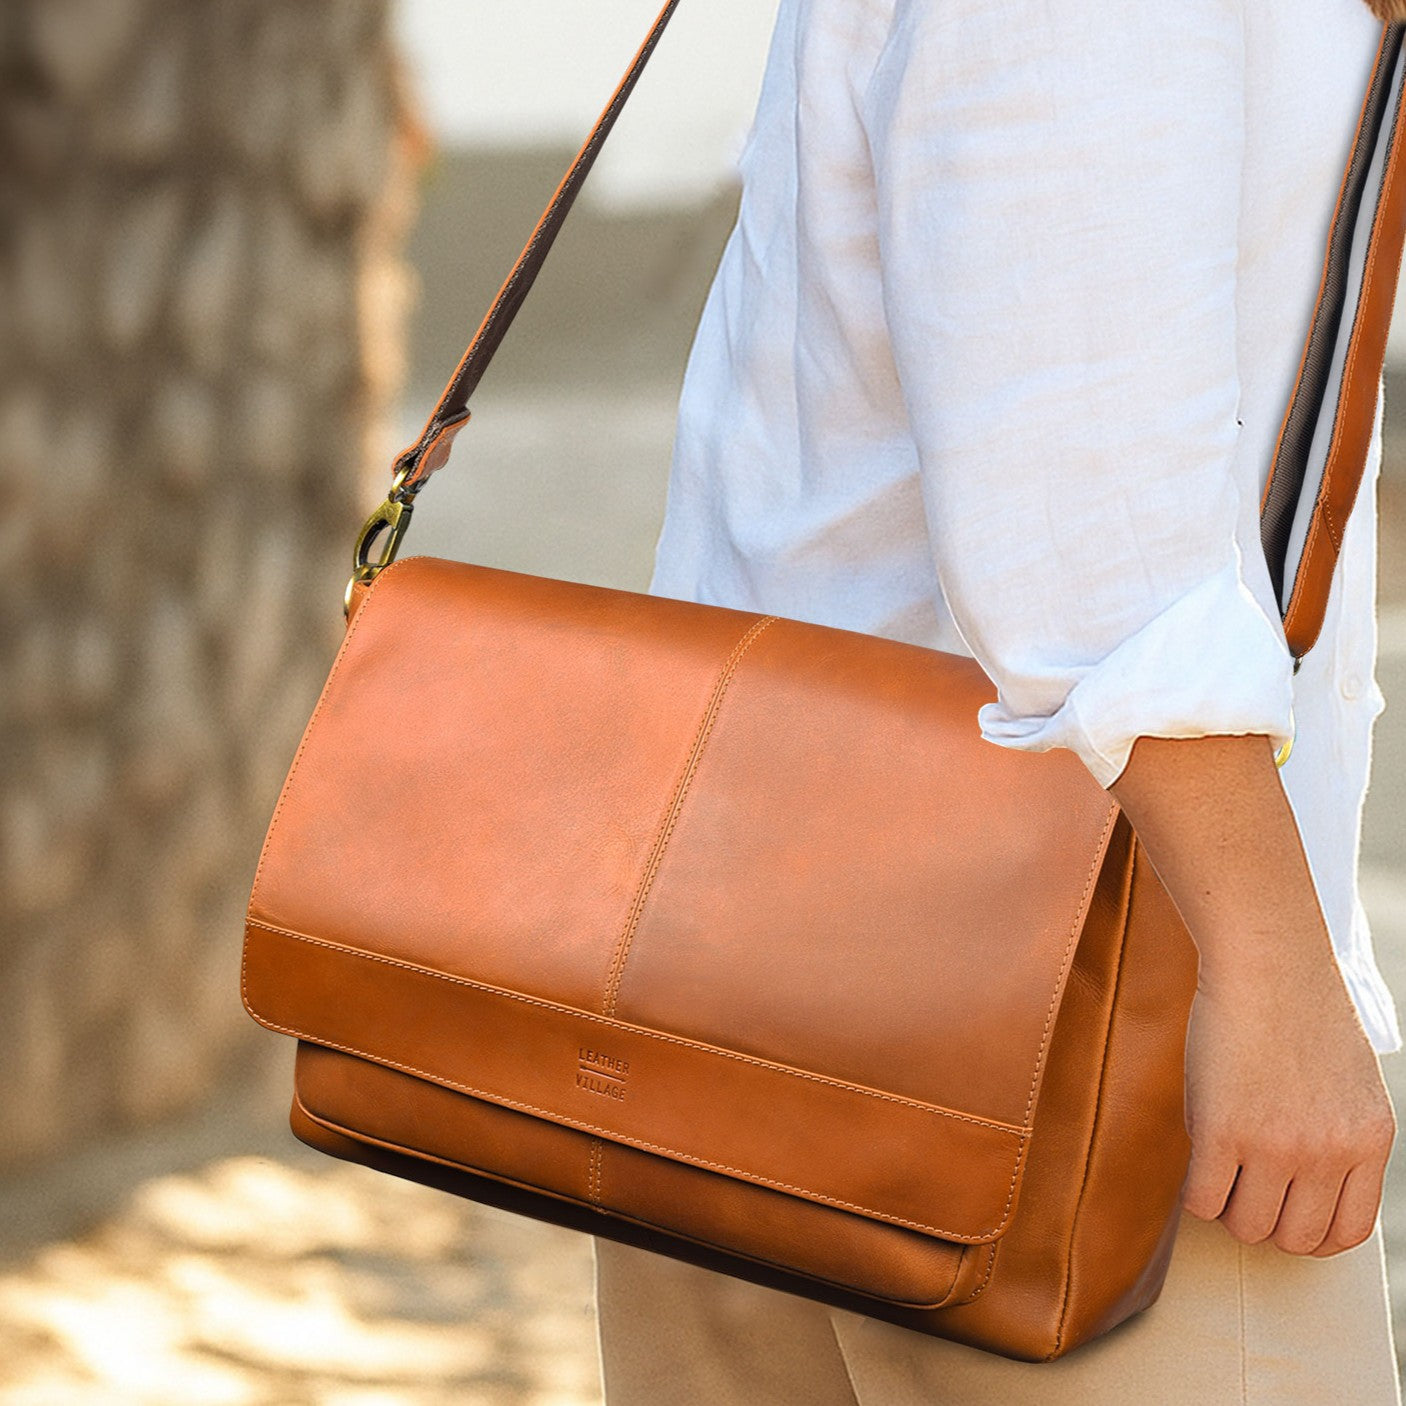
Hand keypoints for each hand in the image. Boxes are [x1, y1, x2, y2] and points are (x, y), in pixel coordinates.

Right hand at [1181, 957, 1394, 1254]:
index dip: (1308, 1232)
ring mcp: (1277, 1146)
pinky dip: (1195, 1193)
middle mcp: (1330, 1153)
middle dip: (1265, 1221)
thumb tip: (1293, 1186)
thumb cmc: (1299, 1007)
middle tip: (1243, 1187)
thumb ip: (1334, 1134)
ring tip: (1217, 1171)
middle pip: (1293, 1238)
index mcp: (1369, 1142)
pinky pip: (1203, 1199)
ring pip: (1247, 1226)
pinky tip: (1196, 1161)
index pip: (1345, 1232)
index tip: (1283, 1211)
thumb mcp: (1348, 1082)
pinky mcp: (1223, 1131)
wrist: (1268, 962)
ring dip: (1228, 1207)